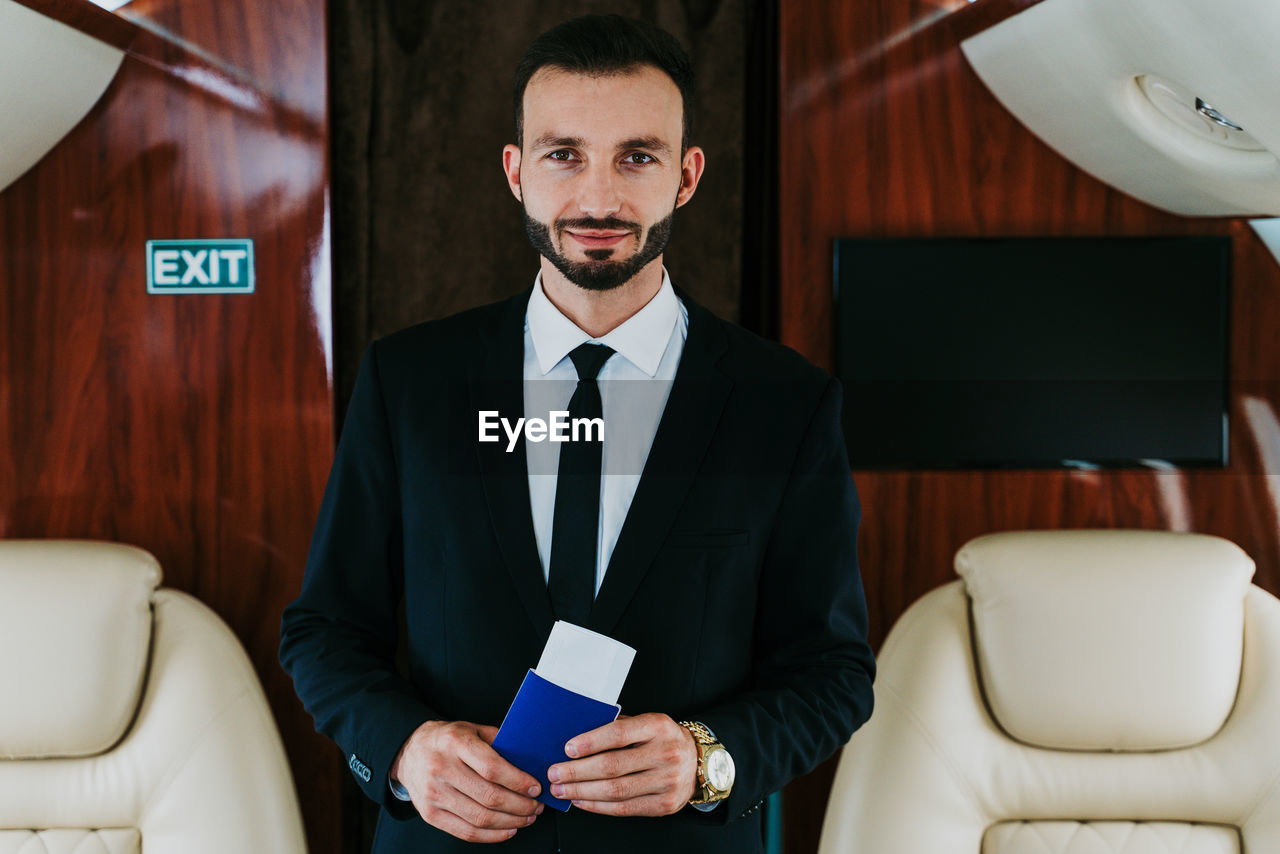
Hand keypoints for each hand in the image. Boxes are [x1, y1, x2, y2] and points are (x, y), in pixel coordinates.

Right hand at [390, 720, 543, 842]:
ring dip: (510, 822)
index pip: (492, 768)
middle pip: (489, 797)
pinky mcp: (430, 814)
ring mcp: (433, 794)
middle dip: (520, 806)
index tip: (536, 787)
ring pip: (480, 818)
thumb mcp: (473, 729)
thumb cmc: (448, 739)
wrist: (410, 751)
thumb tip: (531, 764)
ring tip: (526, 818)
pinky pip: (466, 832)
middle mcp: (441, 768)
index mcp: (455, 743)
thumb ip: (499, 743)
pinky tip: (507, 829)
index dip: (518, 782)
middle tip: (536, 806)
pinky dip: (491, 835)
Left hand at [545, 713, 697, 816]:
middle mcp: (665, 753)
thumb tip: (576, 739)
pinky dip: (598, 806)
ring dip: (582, 791)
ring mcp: (667, 781)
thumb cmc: (661, 739)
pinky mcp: (664, 805)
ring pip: (616, 790)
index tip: (567, 748)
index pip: (619, 734)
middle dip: (577, 772)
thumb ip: (617, 727)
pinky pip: (625, 808)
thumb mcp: (645, 723)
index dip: (590, 742)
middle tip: (554, 773)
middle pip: (613, 766)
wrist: (697, 761)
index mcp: (658, 726)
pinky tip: (581, 800)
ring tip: (562, 789)